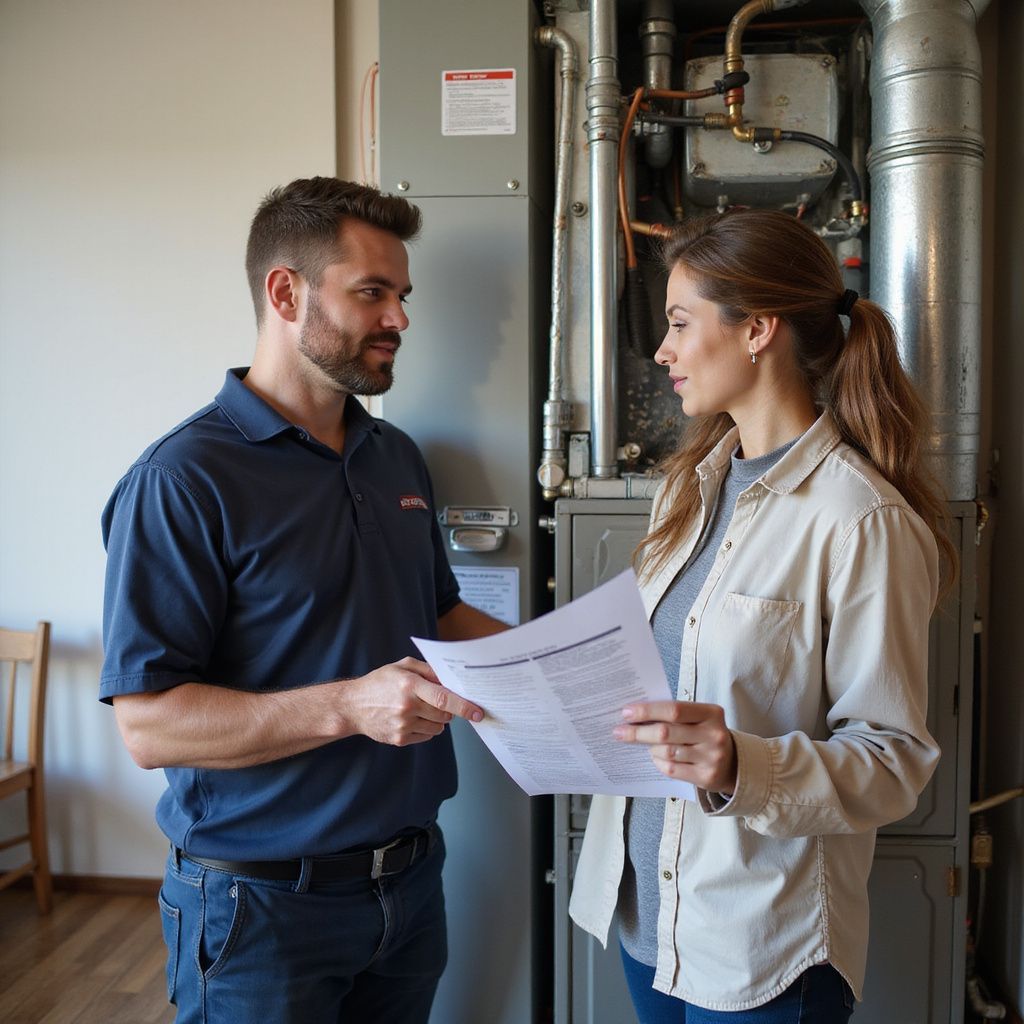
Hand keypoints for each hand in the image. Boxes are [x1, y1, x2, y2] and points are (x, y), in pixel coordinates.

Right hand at [339, 657, 482, 746]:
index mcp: (409, 685)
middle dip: (449, 710)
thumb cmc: (380, 682)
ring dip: (437, 720)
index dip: (464, 706)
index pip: (444, 698)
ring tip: (420, 709)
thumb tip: (452, 680)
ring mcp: (403, 726)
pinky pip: (426, 736)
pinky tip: (411, 718)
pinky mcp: (399, 739)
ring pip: (438, 728)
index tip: (478, 712)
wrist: (352, 706)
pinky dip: (425, 728)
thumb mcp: (403, 666)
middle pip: (444, 715)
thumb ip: (429, 671)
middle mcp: (407, 707)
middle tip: (440, 702)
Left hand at [613, 701, 737, 793]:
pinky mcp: (706, 777)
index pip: (674, 709)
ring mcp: (712, 758)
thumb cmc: (705, 733)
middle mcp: (714, 735)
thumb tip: (635, 714)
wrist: (734, 763)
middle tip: (619, 731)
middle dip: (638, 732)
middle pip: (666, 732)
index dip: (648, 711)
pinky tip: (655, 757)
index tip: (626, 712)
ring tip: (643, 744)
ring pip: (666, 752)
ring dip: (649, 748)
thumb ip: (673, 715)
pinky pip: (671, 769)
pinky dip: (658, 762)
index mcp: (711, 713)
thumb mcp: (698, 718)